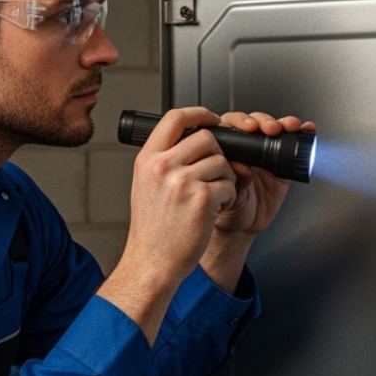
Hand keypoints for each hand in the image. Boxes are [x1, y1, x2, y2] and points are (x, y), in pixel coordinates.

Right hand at [99, 108, 237, 341]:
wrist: (153, 262)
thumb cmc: (153, 230)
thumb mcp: (146, 186)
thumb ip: (164, 160)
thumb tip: (191, 140)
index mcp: (147, 160)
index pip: (175, 118)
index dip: (199, 113)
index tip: (211, 119)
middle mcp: (162, 166)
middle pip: (206, 137)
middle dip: (218, 153)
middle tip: (213, 173)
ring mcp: (182, 181)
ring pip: (222, 162)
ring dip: (224, 178)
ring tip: (209, 197)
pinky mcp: (203, 198)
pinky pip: (229, 184)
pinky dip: (227, 197)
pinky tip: (211, 210)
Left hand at [212, 112, 316, 238]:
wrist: (241, 226)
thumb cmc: (225, 206)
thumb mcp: (223, 189)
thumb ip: (231, 176)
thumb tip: (241, 164)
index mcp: (228, 148)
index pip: (232, 124)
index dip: (241, 121)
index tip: (249, 127)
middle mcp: (246, 148)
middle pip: (256, 122)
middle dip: (265, 122)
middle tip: (271, 129)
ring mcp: (266, 154)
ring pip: (275, 130)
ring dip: (285, 124)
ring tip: (290, 126)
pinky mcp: (283, 165)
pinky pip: (293, 147)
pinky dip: (302, 135)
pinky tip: (306, 129)